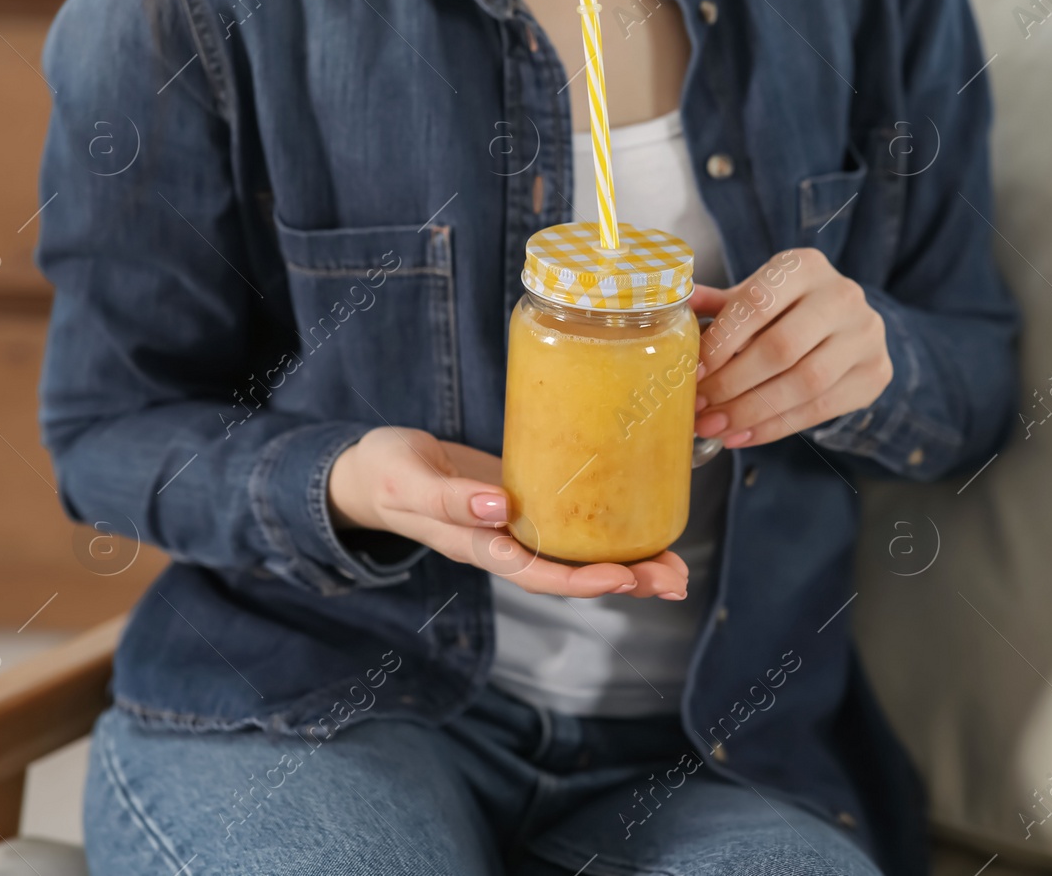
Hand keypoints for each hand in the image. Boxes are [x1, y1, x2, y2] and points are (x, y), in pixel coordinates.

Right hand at [328, 427, 686, 598]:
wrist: (373, 470)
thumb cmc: (386, 472)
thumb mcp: (409, 480)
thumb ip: (449, 498)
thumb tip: (497, 507)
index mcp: (476, 546)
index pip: (536, 573)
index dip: (581, 581)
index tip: (624, 577)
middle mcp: (503, 545)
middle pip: (570, 576)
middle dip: (626, 581)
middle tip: (677, 580)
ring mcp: (517, 530)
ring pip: (578, 557)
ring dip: (630, 566)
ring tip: (678, 570)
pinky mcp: (526, 506)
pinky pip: (572, 529)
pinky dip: (608, 534)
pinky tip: (644, 530)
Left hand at [690, 248, 891, 448]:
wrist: (851, 326)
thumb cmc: (790, 309)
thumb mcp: (757, 296)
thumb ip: (719, 306)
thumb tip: (673, 311)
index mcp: (805, 266)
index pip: (758, 302)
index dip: (722, 341)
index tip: (693, 372)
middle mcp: (842, 295)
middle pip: (781, 347)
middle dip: (733, 384)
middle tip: (700, 408)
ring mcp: (866, 335)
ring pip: (804, 383)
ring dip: (752, 411)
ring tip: (716, 427)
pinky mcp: (876, 373)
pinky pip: (821, 409)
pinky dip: (776, 427)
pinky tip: (744, 435)